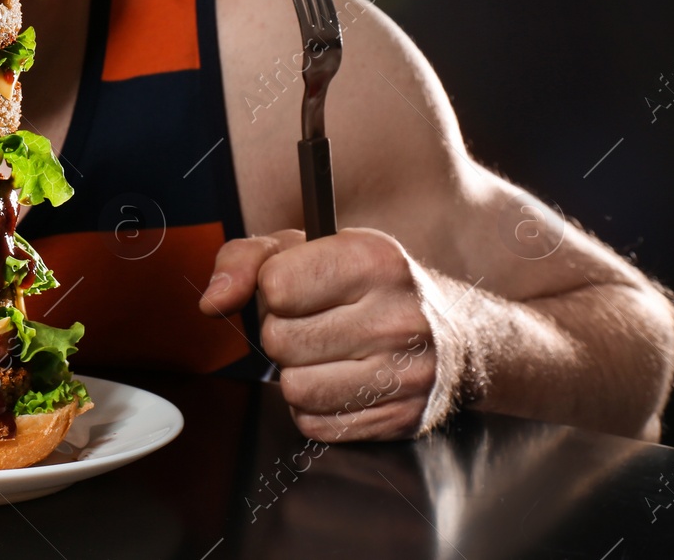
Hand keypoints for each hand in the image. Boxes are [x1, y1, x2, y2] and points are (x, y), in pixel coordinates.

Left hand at [199, 227, 458, 440]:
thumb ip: (247, 260)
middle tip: (315, 322)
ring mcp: (403, 372)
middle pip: (279, 340)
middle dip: (283, 332)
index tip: (298, 286)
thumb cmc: (371, 284)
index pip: (276, 285)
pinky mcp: (400, 418)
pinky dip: (315, 407)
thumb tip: (212, 302)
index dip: (274, 288)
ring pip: (294, 387)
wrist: (461, 336)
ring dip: (297, 372)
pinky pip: (314, 425)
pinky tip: (340, 380)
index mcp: (373, 259)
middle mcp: (394, 316)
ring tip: (326, 352)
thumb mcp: (312, 248)